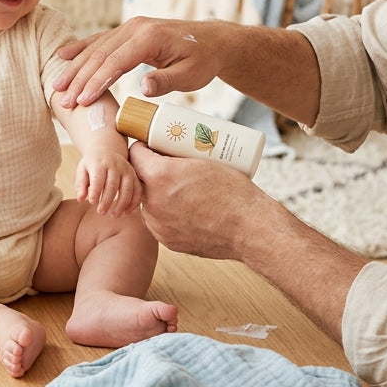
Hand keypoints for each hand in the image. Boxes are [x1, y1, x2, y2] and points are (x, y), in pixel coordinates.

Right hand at [53, 16, 225, 108]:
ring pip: (96, 48)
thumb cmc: (203, 60)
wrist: (212, 41)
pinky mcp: (128, 30)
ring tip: (57, 86)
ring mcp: (130, 27)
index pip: (116, 62)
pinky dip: (81, 48)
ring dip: (75, 67)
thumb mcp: (191, 75)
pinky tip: (63, 56)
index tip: (82, 101)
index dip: (97, 82)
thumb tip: (143, 88)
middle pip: (100, 55)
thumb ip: (166, 81)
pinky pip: (100, 40)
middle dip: (79, 79)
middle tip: (64, 101)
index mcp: (149, 37)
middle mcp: (135, 27)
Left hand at [75, 149, 141, 216]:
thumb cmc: (92, 164)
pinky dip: (134, 202)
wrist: (107, 149)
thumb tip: (81, 199)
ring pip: (127, 188)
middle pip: (113, 184)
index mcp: (100, 163)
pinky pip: (137, 189)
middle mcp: (115, 165)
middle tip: (101, 212)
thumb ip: (81, 184)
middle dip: (107, 200)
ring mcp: (126, 170)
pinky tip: (126, 212)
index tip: (92, 203)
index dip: (96, 191)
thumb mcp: (82, 170)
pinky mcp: (134, 175)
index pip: (98, 178)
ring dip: (122, 204)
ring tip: (114, 216)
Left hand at [128, 140, 275, 259]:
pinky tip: (184, 209)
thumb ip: (175, 160)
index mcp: (159, 176)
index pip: (136, 154)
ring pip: (148, 202)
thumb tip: (162, 151)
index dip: (143, 147)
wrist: (250, 229)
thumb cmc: (233, 191)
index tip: (152, 145)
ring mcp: (158, 224)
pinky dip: (167, 214)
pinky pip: (158, 222)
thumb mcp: (203, 162)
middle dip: (150, 171)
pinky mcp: (167, 240)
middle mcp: (153, 202)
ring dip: (157, 194)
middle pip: (140, 179)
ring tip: (180, 189)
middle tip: (168, 165)